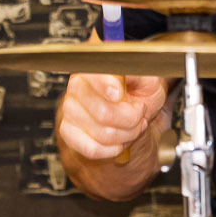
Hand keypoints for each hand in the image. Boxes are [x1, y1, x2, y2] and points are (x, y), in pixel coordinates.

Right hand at [55, 72, 169, 160]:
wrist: (133, 113)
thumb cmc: (140, 93)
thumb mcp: (147, 79)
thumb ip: (137, 72)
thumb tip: (123, 73)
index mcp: (95, 67)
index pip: (93, 75)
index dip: (106, 86)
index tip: (119, 95)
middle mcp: (77, 85)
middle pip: (103, 112)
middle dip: (131, 119)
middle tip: (139, 113)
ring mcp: (70, 109)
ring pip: (102, 133)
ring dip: (126, 135)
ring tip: (133, 126)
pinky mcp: (68, 131)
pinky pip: (91, 149)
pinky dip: (112, 149)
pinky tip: (120, 141)